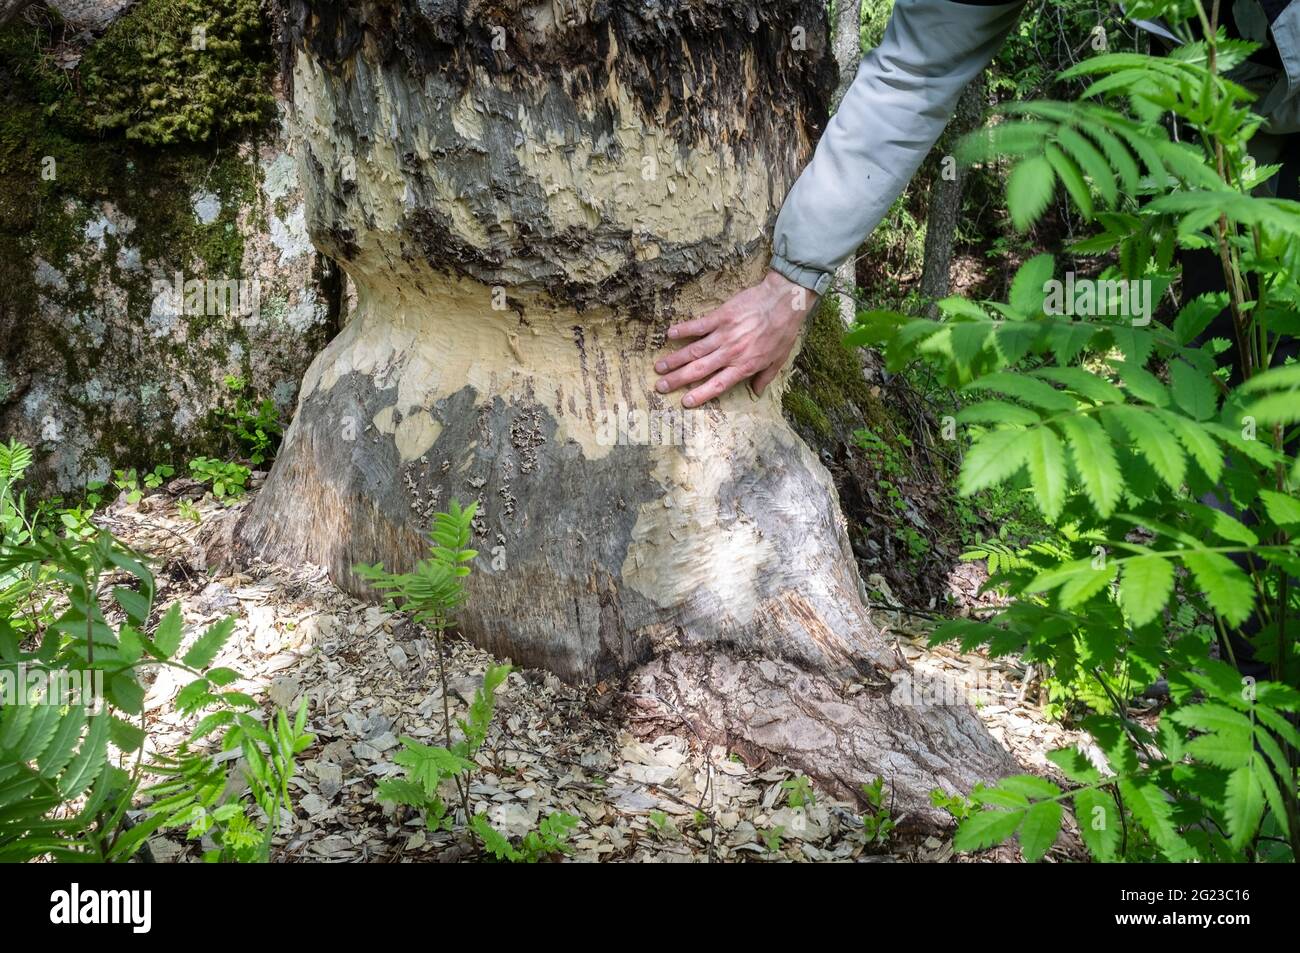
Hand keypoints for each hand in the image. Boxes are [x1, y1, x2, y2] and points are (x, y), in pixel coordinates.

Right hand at [654, 270, 817, 406]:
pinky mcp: (721, 317)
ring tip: (659, 367)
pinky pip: (698, 326)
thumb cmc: (783, 331)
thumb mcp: (778, 360)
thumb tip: (757, 393)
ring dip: (675, 359)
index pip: (718, 384)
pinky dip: (683, 330)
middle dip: (678, 380)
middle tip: (660, 386)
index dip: (700, 394)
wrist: (784, 301)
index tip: (684, 402)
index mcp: (744, 366)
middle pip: (699, 370)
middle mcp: (730, 353)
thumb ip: (765, 377)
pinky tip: (669, 334)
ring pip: (694, 350)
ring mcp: (724, 335)